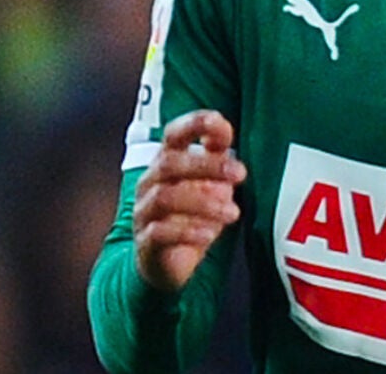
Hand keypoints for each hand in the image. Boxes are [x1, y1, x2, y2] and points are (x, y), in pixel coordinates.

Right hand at [132, 109, 247, 293]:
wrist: (169, 260)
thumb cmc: (195, 213)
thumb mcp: (213, 184)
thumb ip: (219, 160)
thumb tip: (226, 137)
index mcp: (168, 161)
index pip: (173, 134)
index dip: (194, 124)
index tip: (223, 127)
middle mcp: (151, 182)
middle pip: (170, 163)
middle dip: (208, 166)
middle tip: (241, 175)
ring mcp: (144, 211)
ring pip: (165, 197)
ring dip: (203, 202)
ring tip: (233, 212)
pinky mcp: (146, 241)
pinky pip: (159, 232)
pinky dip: (187, 231)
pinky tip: (210, 234)